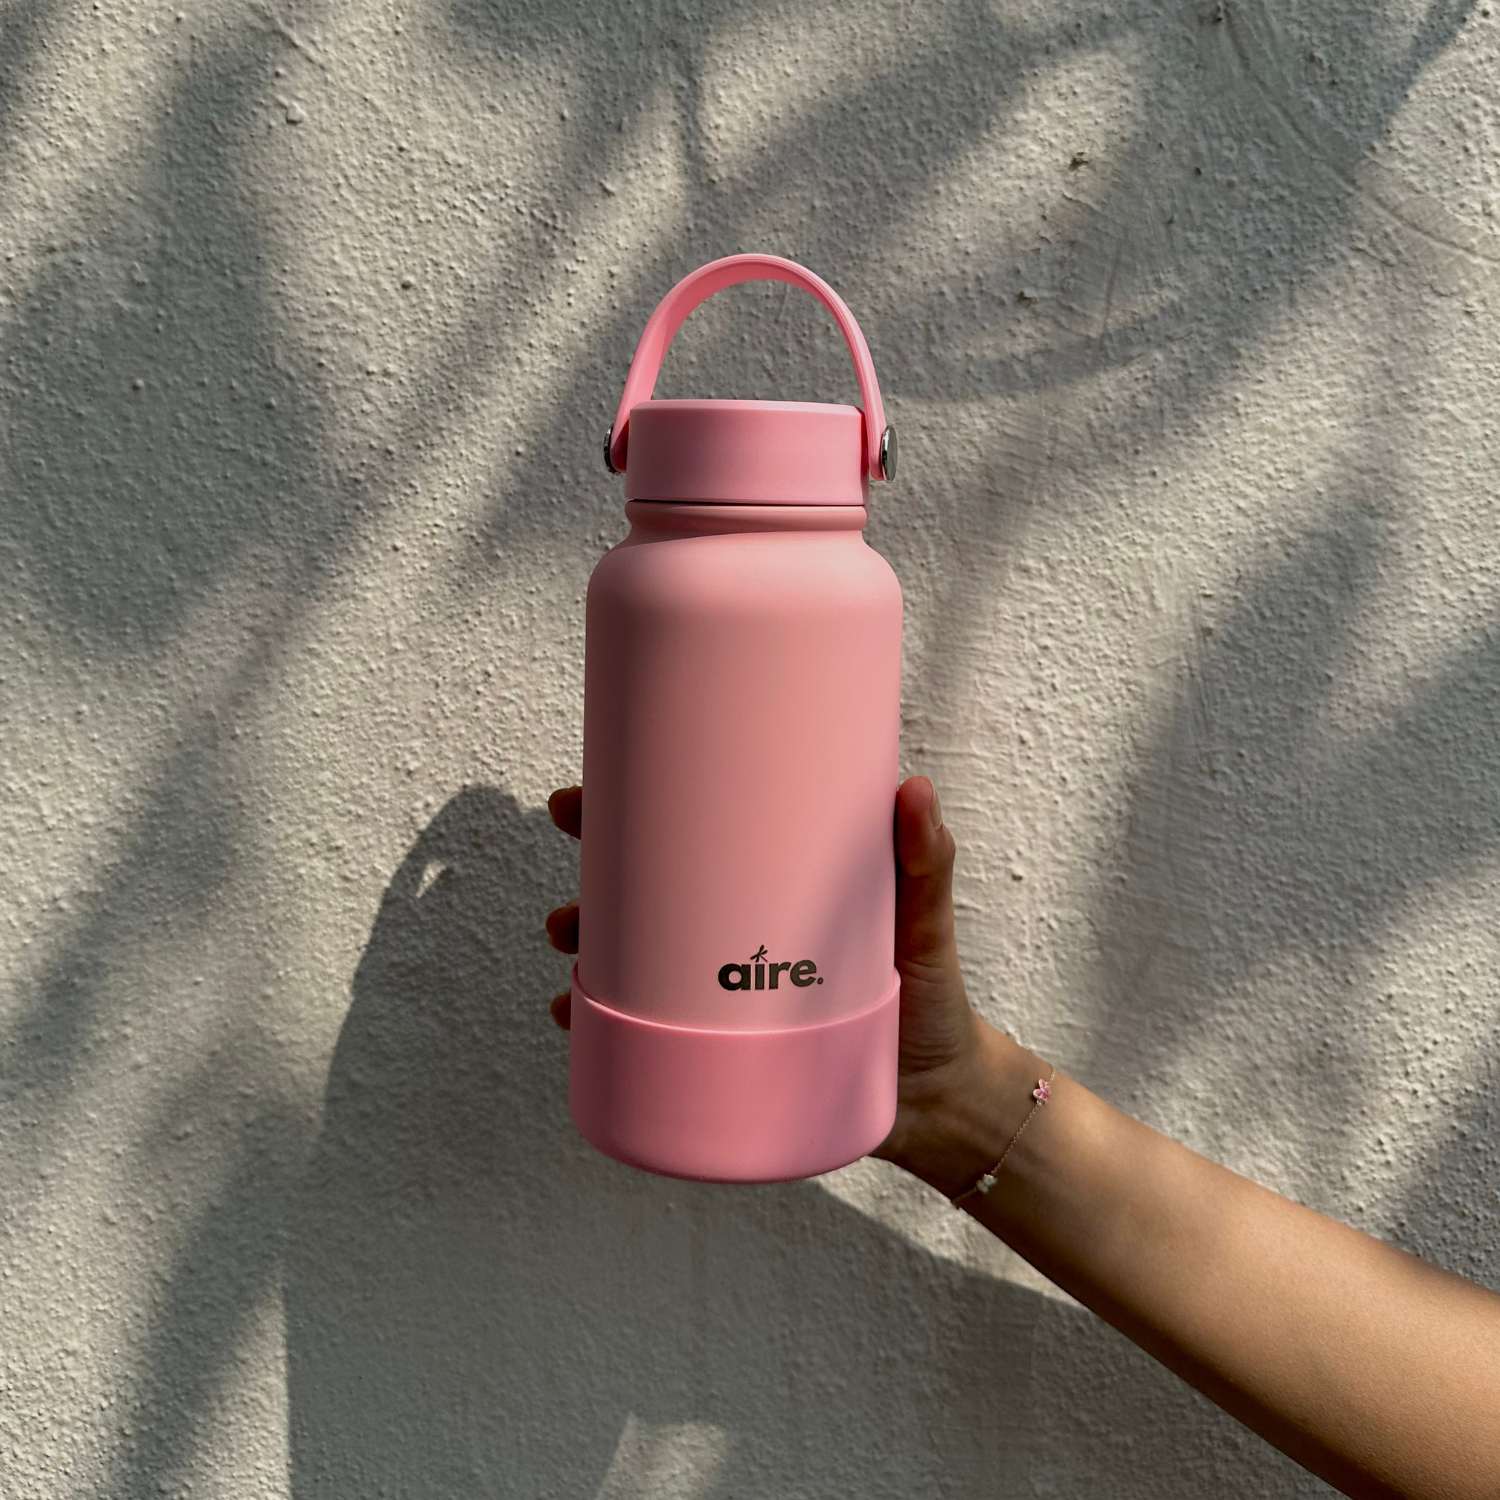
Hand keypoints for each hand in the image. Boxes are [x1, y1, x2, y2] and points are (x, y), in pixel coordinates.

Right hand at [543, 775, 1018, 1190]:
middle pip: (650, 891)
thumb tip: (913, 787)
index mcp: (774, 885)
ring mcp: (723, 990)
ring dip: (588, 948)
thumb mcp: (924, 926)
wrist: (936, 1103)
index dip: (632, 811)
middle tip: (573, 892)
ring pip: (635, 957)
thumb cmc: (932, 999)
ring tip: (571, 952)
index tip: (585, 801)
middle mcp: (737, 932)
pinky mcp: (718, 1047)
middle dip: (592, 881)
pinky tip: (572, 1019)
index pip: (696, 834)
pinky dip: (600, 1022)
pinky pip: (644, 1030)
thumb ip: (925, 863)